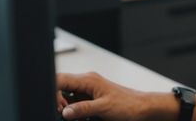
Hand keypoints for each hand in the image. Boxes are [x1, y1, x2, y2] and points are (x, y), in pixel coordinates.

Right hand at [56, 72, 177, 120]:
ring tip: (72, 116)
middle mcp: (87, 82)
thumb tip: (65, 112)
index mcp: (88, 79)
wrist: (142, 108)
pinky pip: (75, 102)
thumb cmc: (128, 105)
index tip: (57, 107)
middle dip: (58, 101)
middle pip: (61, 87)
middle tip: (64, 114)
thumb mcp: (103, 108)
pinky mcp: (91, 98)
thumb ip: (82, 109)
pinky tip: (78, 117)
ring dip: (65, 107)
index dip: (53, 92)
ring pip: (66, 96)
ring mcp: (88, 90)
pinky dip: (73, 110)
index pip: (60, 79)